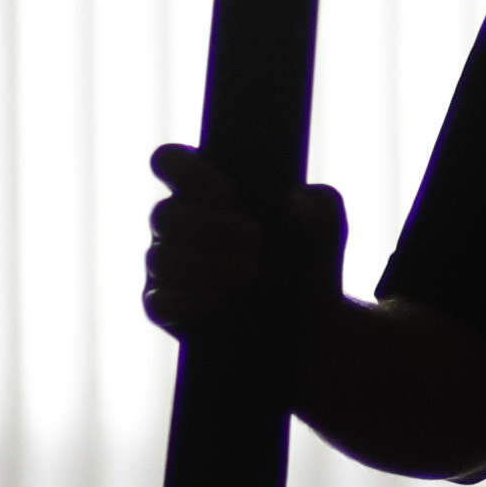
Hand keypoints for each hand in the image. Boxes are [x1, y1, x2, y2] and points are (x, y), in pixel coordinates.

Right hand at [142, 144, 347, 340]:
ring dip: (206, 265)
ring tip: (252, 274)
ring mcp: (168, 269)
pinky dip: (190, 301)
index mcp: (204, 192)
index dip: (186, 170)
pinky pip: (159, 303)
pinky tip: (223, 300)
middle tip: (256, 238)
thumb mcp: (327, 231)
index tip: (228, 193)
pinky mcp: (167, 309)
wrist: (312, 324)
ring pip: (160, 259)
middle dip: (210, 227)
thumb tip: (294, 201)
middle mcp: (179, 227)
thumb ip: (323, 206)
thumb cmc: (308, 264)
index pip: (169, 161)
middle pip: (162, 215)